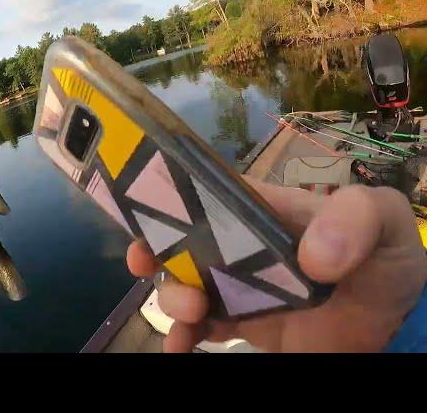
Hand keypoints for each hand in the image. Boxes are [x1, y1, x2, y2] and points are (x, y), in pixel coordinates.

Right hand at [127, 178, 426, 351]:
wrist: (392, 330)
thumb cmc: (384, 264)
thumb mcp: (386, 222)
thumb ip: (357, 217)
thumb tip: (309, 259)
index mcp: (263, 210)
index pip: (209, 194)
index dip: (171, 199)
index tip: (148, 216)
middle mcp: (241, 244)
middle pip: (183, 238)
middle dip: (156, 247)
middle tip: (145, 262)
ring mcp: (237, 285)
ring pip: (184, 282)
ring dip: (171, 294)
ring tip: (189, 312)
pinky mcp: (239, 322)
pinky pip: (197, 326)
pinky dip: (180, 335)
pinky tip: (180, 344)